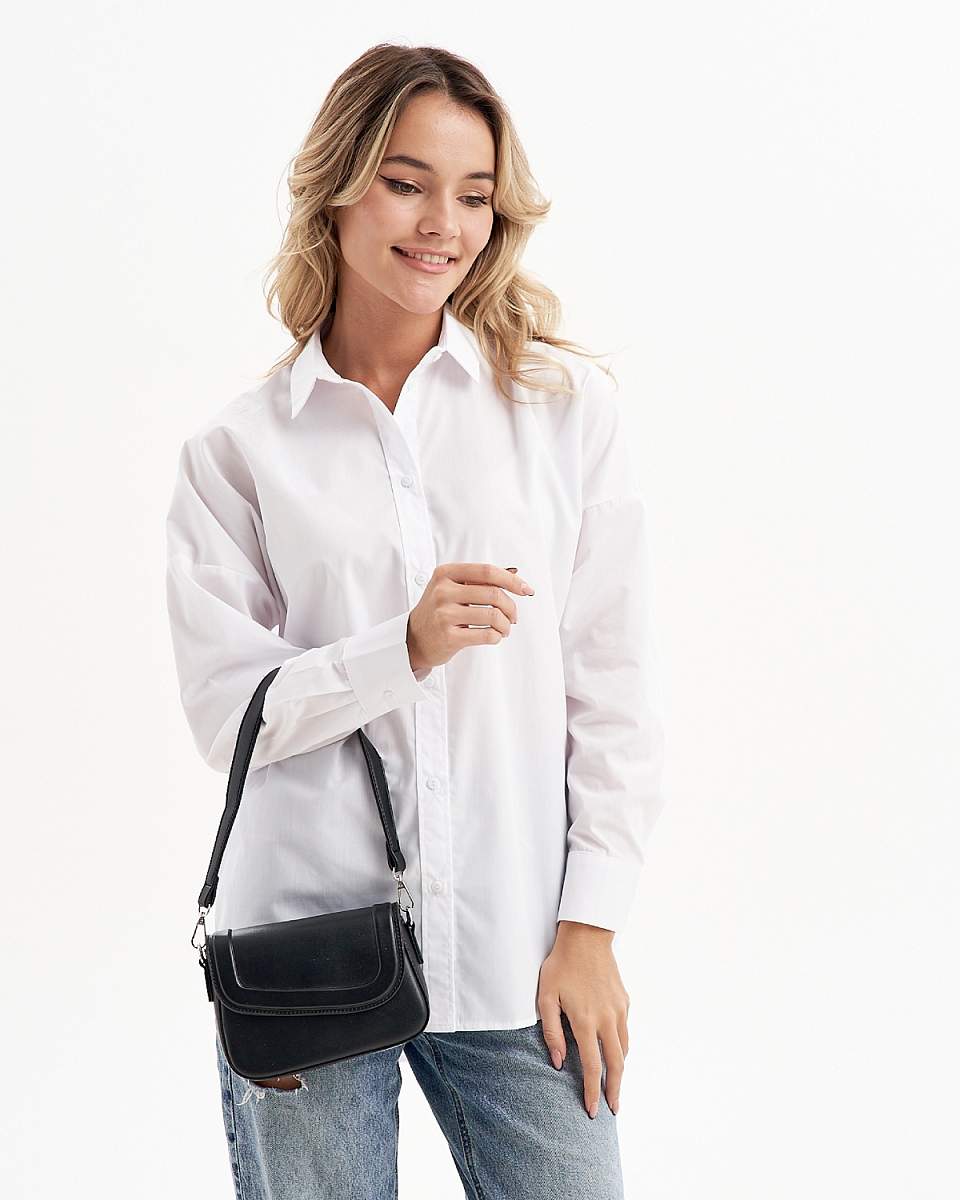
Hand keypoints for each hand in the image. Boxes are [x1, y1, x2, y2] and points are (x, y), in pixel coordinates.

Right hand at [407, 563, 534, 672]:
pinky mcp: (448, 637)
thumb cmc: (439, 611)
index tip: (526, 590)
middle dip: (511, 607)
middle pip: (493, 594)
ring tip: (505, 629)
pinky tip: (494, 637)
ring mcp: (444, 614)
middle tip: (514, 616)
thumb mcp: (452, 587)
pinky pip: (486, 635)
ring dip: (506, 625)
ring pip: (493, 616)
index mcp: (445, 573)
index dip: (511, 580)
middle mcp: (443, 591)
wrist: (414, 639)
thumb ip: (479, 580)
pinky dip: (497, 637)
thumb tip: (515, 573)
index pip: (487, 571)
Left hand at [537, 920, 629, 1118]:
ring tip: (614, 1086)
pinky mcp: (625, 1001)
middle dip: (615, 1090)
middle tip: (612, 1109)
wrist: (586, 937)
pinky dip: (622, 1047)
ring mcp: (619, 1010)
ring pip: (624, 1049)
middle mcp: (607, 1019)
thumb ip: (551, 1032)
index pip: (593, 1067)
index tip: (593, 1110)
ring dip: (621, 1071)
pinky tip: (614, 1052)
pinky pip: (625, 1031)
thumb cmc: (561, 965)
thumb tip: (559, 1062)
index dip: (593, 1092)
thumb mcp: (546, 997)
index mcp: (586, 1021)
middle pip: (616, 1065)